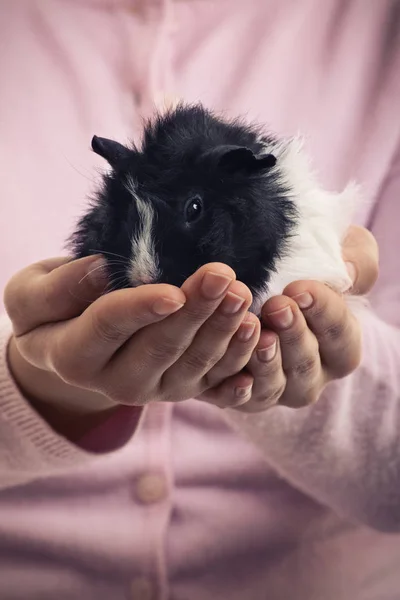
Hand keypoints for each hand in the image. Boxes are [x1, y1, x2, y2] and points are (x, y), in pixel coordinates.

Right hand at [4, 256, 260, 435]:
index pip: (109, 327)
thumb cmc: (50, 312)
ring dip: (224, 332)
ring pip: (195, 364)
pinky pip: (216, 380)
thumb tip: (101, 269)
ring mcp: (155, 389)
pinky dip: (240, 362)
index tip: (173, 291)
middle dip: (195, 313)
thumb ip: (58, 289)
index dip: (141, 310)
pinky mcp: (184, 388)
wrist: (72, 344)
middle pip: (162, 347)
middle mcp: (117, 381)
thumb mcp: (31, 295)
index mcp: (75, 355)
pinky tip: (260, 342)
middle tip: (224, 277)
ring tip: (245, 297)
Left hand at [200, 225, 378, 412]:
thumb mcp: (340, 253)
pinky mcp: (240, 396)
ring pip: (274, 386)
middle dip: (293, 335)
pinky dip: (236, 391)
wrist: (251, 281)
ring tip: (255, 332)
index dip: (324, 313)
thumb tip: (350, 273)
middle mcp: (310, 375)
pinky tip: (231, 376)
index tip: (299, 289)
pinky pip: (239, 400)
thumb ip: (356, 261)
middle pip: (307, 364)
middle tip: (276, 306)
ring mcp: (276, 389)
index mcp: (339, 347)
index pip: (340, 334)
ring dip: (266, 362)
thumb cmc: (304, 266)